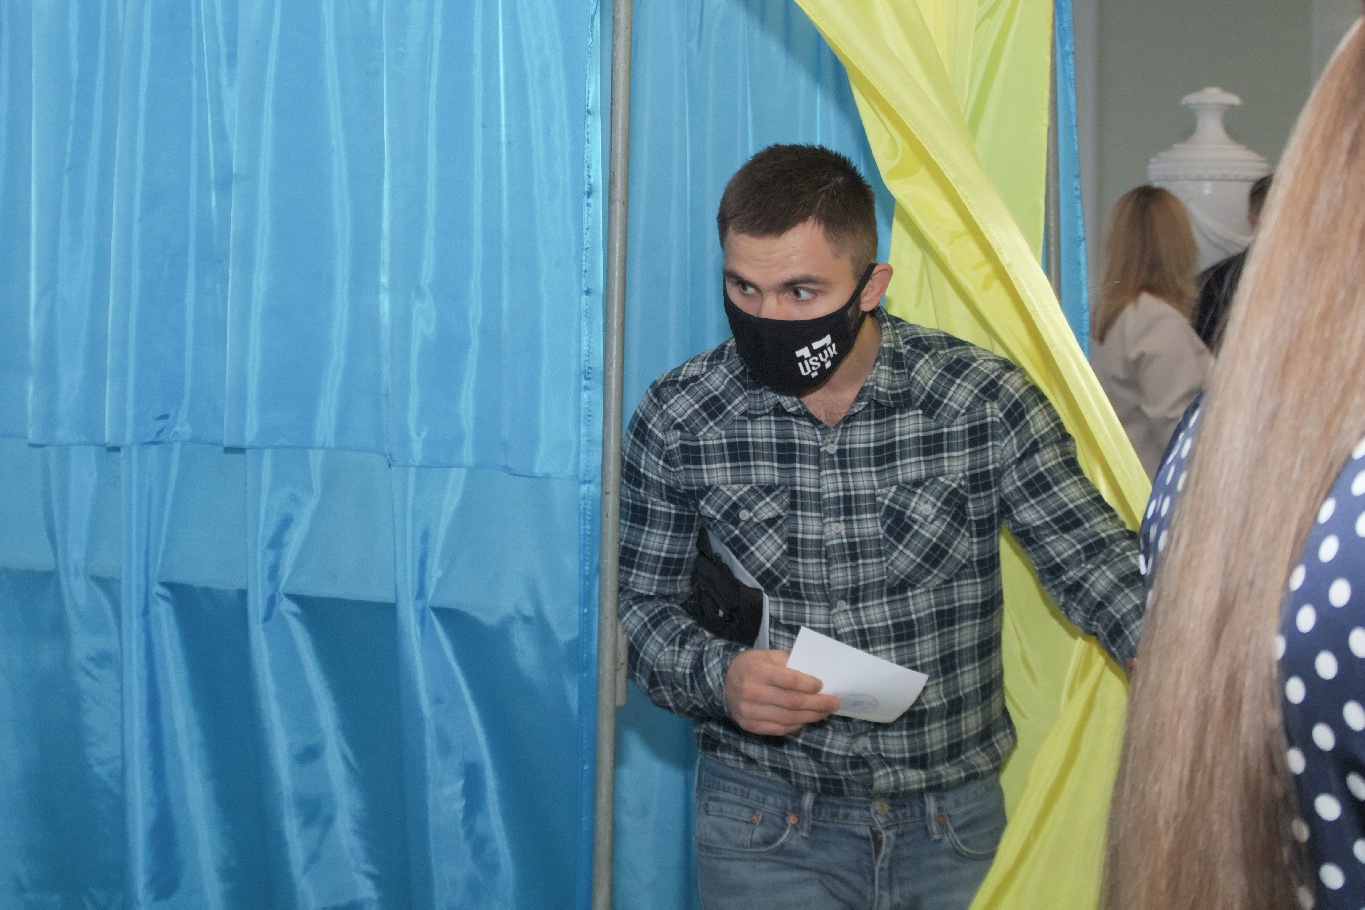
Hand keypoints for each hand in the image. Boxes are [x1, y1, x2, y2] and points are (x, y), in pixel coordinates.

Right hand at [724, 649, 840, 735]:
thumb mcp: (768, 656)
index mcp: (756, 670)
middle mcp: (751, 692)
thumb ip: (790, 663)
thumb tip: (817, 676)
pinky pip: (779, 729)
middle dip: (818, 703)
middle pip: (792, 702)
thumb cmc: (752, 666)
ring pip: (788, 719)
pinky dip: (796, 725)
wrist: (723, 682)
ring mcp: (749, 711)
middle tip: (834, 703)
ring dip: (811, 717)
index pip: (789, 680)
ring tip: (824, 713)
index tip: (822, 685)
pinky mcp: (749, 725)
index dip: (809, 684)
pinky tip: (807, 719)